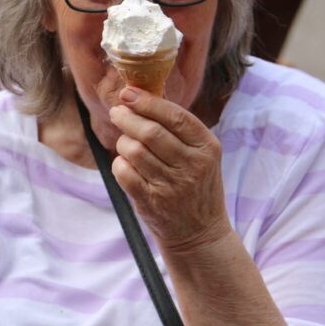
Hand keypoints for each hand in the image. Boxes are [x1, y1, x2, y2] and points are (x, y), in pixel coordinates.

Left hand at [108, 86, 231, 252]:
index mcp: (207, 147)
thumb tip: (142, 94)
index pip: (176, 116)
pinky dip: (120, 163)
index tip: (128, 93)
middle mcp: (192, 166)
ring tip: (125, 140)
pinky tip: (125, 162)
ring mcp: (172, 186)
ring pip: (134, 151)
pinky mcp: (152, 202)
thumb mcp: (202, 154)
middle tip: (117, 112)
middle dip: (128, 117)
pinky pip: (125, 173)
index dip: (148, 102)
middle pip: (151, 132)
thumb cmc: (197, 184)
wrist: (200, 232)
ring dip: (123, 141)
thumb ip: (179, 128)